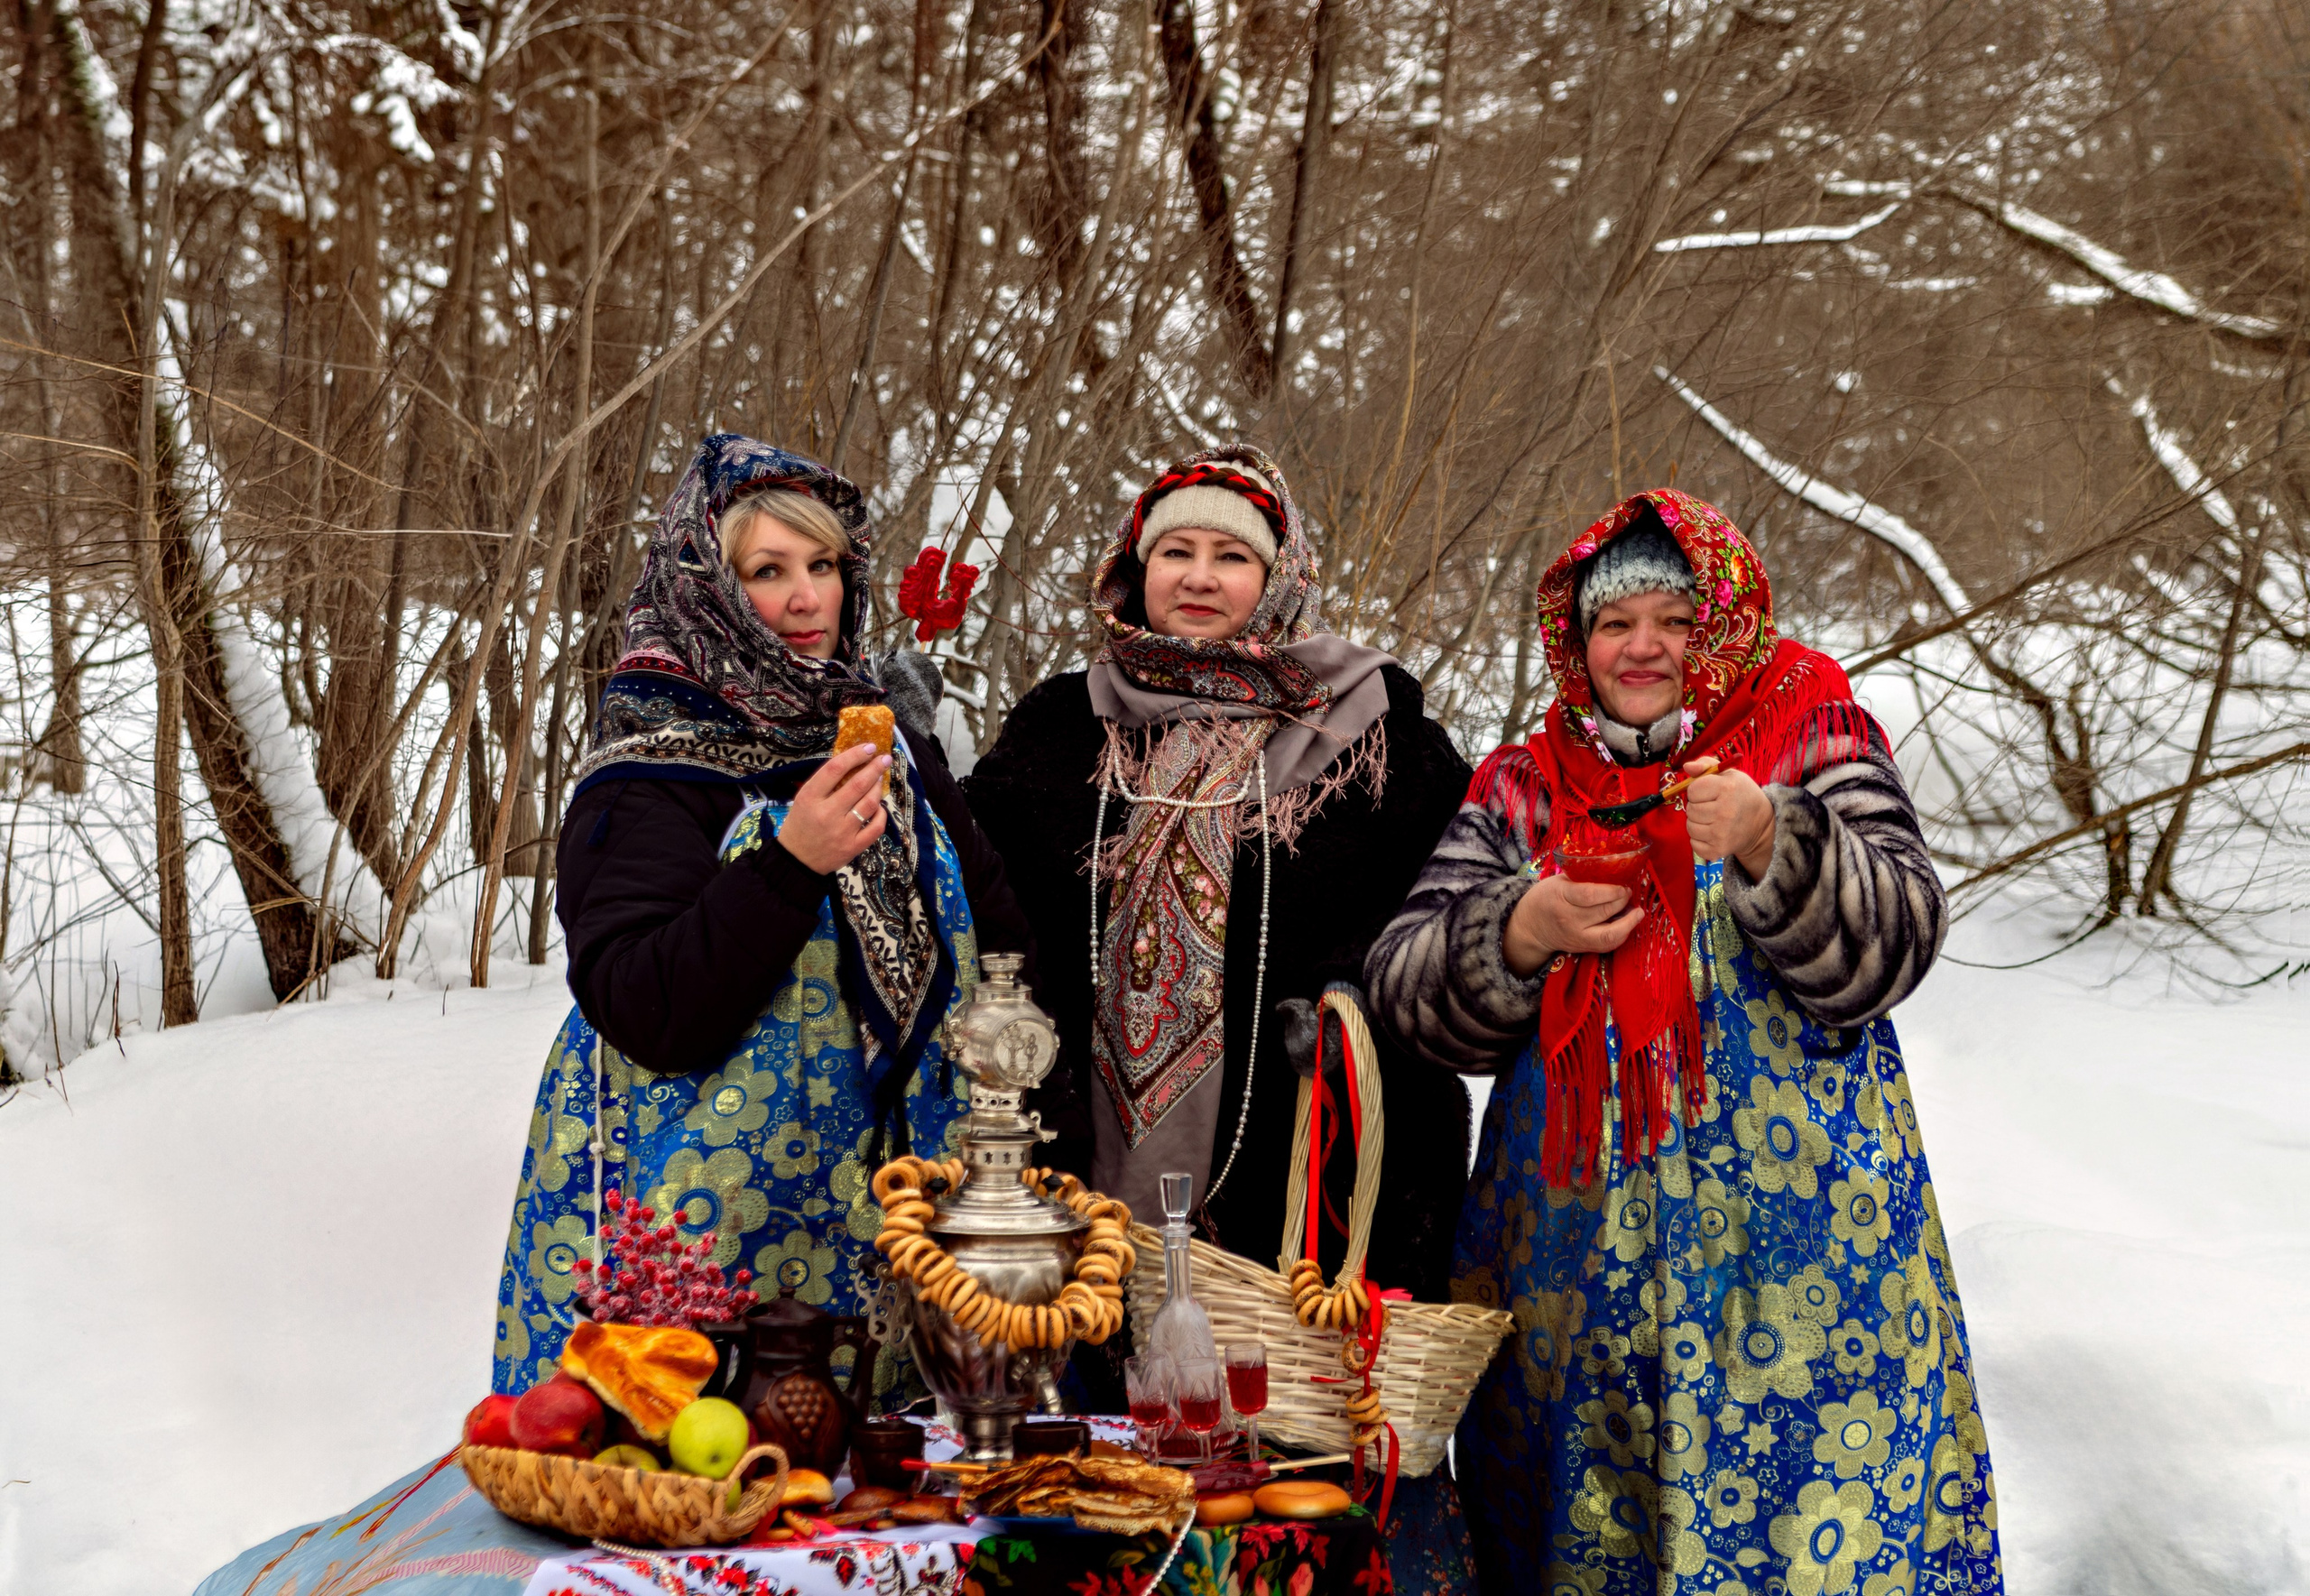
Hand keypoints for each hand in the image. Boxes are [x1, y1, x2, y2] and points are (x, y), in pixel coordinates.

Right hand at [777, 742, 891, 872]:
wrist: (796, 861)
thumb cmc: (800, 825)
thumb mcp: (803, 800)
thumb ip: (824, 784)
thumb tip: (852, 762)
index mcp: (810, 798)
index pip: (835, 769)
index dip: (855, 755)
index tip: (869, 747)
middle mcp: (827, 813)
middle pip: (857, 784)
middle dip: (875, 768)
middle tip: (885, 759)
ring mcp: (842, 831)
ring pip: (869, 803)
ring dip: (878, 788)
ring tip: (880, 779)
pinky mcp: (853, 847)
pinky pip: (876, 827)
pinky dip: (881, 814)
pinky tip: (879, 807)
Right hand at [1503, 873, 1642, 976]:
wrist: (1530, 927)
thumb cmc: (1546, 897)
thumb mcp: (1558, 881)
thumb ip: (1583, 878)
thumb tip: (1614, 873)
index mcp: (1560, 896)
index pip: (1590, 895)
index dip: (1612, 891)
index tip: (1622, 885)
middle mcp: (1568, 919)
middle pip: (1604, 911)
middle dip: (1622, 901)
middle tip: (1627, 892)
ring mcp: (1576, 936)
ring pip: (1609, 934)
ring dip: (1629, 922)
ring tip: (1637, 912)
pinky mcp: (1582, 948)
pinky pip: (1607, 945)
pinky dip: (1622, 935)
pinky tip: (1628, 924)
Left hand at [1683, 760, 1775, 877]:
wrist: (1760, 823)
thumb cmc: (1741, 795)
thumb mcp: (1729, 774)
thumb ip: (1706, 765)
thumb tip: (1687, 766)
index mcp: (1727, 788)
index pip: (1692, 790)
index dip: (1697, 790)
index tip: (1709, 792)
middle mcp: (1725, 812)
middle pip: (1690, 809)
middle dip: (1697, 806)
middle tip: (1712, 806)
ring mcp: (1721, 834)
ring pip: (1690, 827)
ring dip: (1697, 823)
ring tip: (1712, 819)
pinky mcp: (1718, 850)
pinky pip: (1693, 843)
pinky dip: (1699, 839)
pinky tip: (1712, 832)